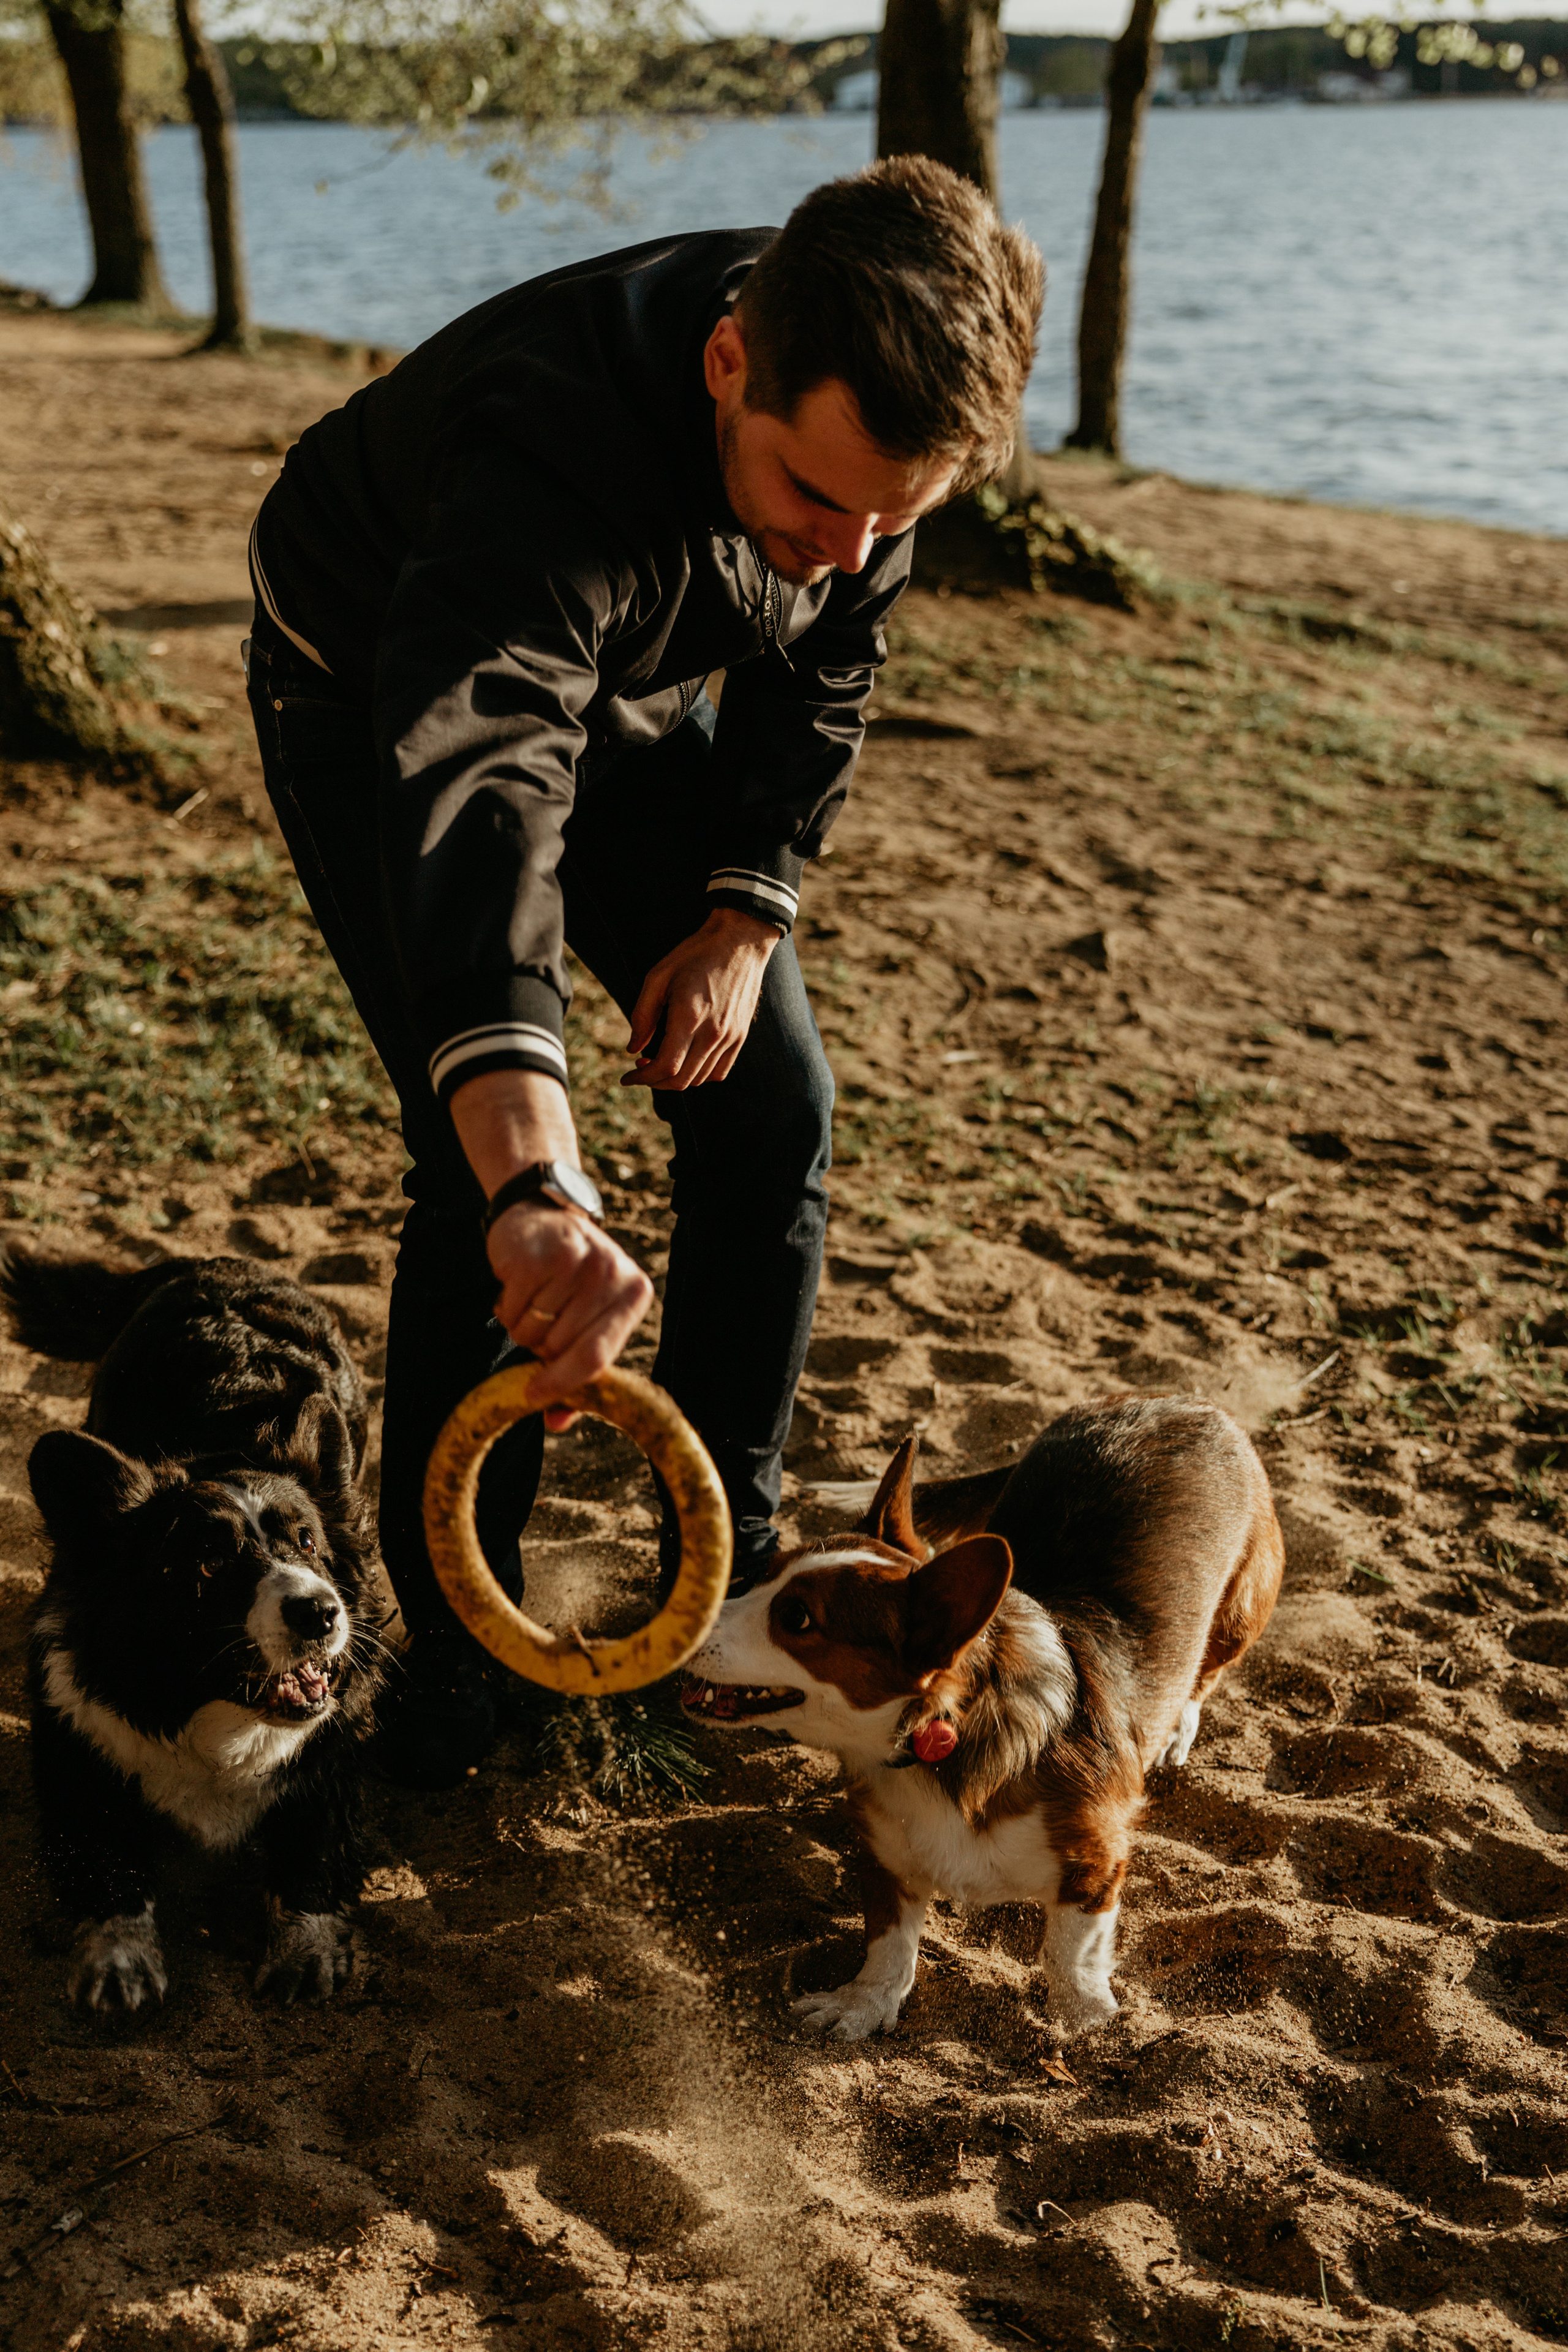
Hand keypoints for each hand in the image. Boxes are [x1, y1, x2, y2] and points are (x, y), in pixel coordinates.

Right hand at [488, 1199, 652, 1429]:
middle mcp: (609, 1274)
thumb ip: (578, 1370)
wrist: (541, 1214)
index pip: (598, 1355)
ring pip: (530, 1332)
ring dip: (521, 1326)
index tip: (534, 1397)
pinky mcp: (537, 1255)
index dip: (563, 1383)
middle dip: (540, 1347)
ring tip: (531, 1297)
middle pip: (558, 1348)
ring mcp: (574, 1262)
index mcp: (634, 1294)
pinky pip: (510, 1311)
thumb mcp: (587, 1318)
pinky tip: (516, 1285)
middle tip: (541, 1320)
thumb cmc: (567, 1278)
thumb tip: (554, 1421)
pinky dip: (505, 1307)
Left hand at [623, 907, 779, 1090]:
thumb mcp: (658, 976)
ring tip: (661, 1062)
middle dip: (655, 1082)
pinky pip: (720, 1071)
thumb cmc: (694, 954)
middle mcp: (712, 1033)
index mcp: (689, 1017)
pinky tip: (687, 1060)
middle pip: (682, 1080)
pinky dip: (700, 1075)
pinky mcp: (740, 1035)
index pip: (666, 1067)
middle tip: (641, 1069)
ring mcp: (730, 1036)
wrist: (740, 941)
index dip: (643, 1078)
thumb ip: (642, 1015)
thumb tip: (633, 1049)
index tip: (628, 1076)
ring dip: (676, 1079)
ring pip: (700, 1078)